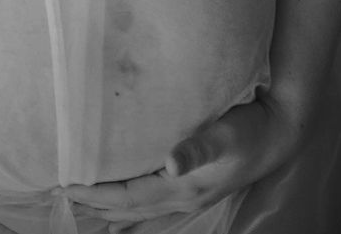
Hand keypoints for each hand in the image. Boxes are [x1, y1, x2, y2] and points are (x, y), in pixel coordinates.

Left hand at [63, 95, 303, 230]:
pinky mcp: (193, 187)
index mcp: (182, 188)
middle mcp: (182, 199)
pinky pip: (153, 204)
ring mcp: (189, 197)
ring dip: (111, 209)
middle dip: (95, 203)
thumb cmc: (249, 130)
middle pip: (128, 208)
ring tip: (84, 207)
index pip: (128, 196)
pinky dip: (132, 208)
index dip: (95, 193)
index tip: (65, 186)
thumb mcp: (225, 136)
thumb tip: (170, 163)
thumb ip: (197, 149)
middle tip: (60, 194)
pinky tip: (123, 211)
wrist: (279, 134)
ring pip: (140, 210)